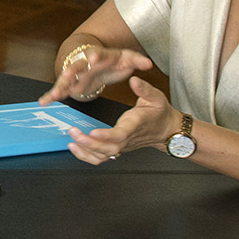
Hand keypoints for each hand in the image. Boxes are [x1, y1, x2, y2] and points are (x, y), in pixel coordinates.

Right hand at [41, 41, 152, 103]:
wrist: (94, 59)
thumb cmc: (112, 60)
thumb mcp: (127, 59)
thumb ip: (137, 61)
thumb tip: (148, 64)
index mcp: (99, 56)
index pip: (98, 54)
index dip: (95, 55)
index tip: (93, 57)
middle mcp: (84, 63)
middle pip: (77, 66)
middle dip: (72, 70)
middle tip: (68, 74)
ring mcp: (75, 73)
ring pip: (65, 79)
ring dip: (60, 86)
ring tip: (55, 95)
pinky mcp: (70, 84)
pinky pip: (59, 89)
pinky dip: (51, 95)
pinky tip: (43, 102)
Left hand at [65, 77, 182, 164]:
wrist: (166, 130)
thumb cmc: (159, 113)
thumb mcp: (156, 97)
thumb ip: (144, 89)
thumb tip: (134, 80)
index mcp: (134, 125)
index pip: (120, 134)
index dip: (106, 136)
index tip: (93, 132)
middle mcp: (127, 139)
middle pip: (108, 148)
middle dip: (89, 143)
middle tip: (74, 132)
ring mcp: (122, 146)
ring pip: (103, 155)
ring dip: (86, 150)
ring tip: (72, 140)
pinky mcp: (117, 148)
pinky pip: (101, 158)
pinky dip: (87, 156)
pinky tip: (75, 148)